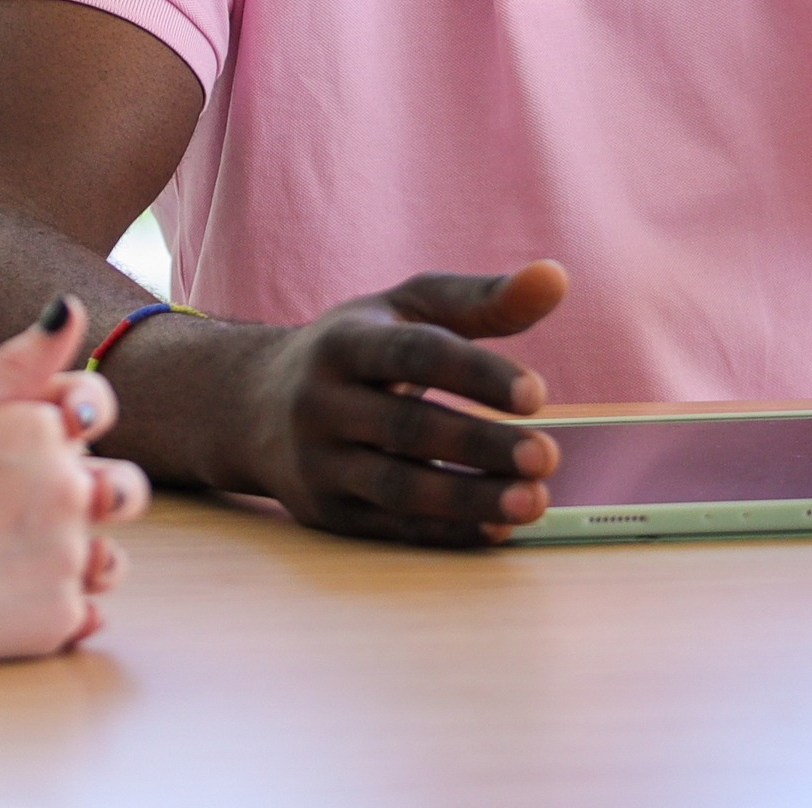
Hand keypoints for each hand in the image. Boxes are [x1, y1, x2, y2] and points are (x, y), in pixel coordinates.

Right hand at [0, 297, 149, 666]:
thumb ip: (17, 364)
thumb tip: (72, 309)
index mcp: (43, 431)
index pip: (95, 411)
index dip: (69, 426)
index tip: (28, 449)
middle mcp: (69, 490)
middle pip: (121, 490)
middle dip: (92, 496)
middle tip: (22, 516)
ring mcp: (67, 559)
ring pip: (104, 556)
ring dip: (75, 556)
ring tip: (7, 563)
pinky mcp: (57, 621)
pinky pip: (82, 610)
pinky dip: (50, 606)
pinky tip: (0, 602)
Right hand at [231, 261, 569, 547]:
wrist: (253, 405)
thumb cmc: (357, 349)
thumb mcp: (407, 309)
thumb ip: (482, 299)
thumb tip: (557, 278)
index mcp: (346, 342)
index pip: (415, 353)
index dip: (476, 373)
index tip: (538, 394)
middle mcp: (322, 402)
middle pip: (407, 427)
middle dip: (481, 445)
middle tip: (548, 457)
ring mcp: (318, 462)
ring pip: (397, 487)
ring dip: (468, 499)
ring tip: (534, 501)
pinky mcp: (325, 512)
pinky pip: (390, 528)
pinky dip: (446, 533)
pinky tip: (498, 527)